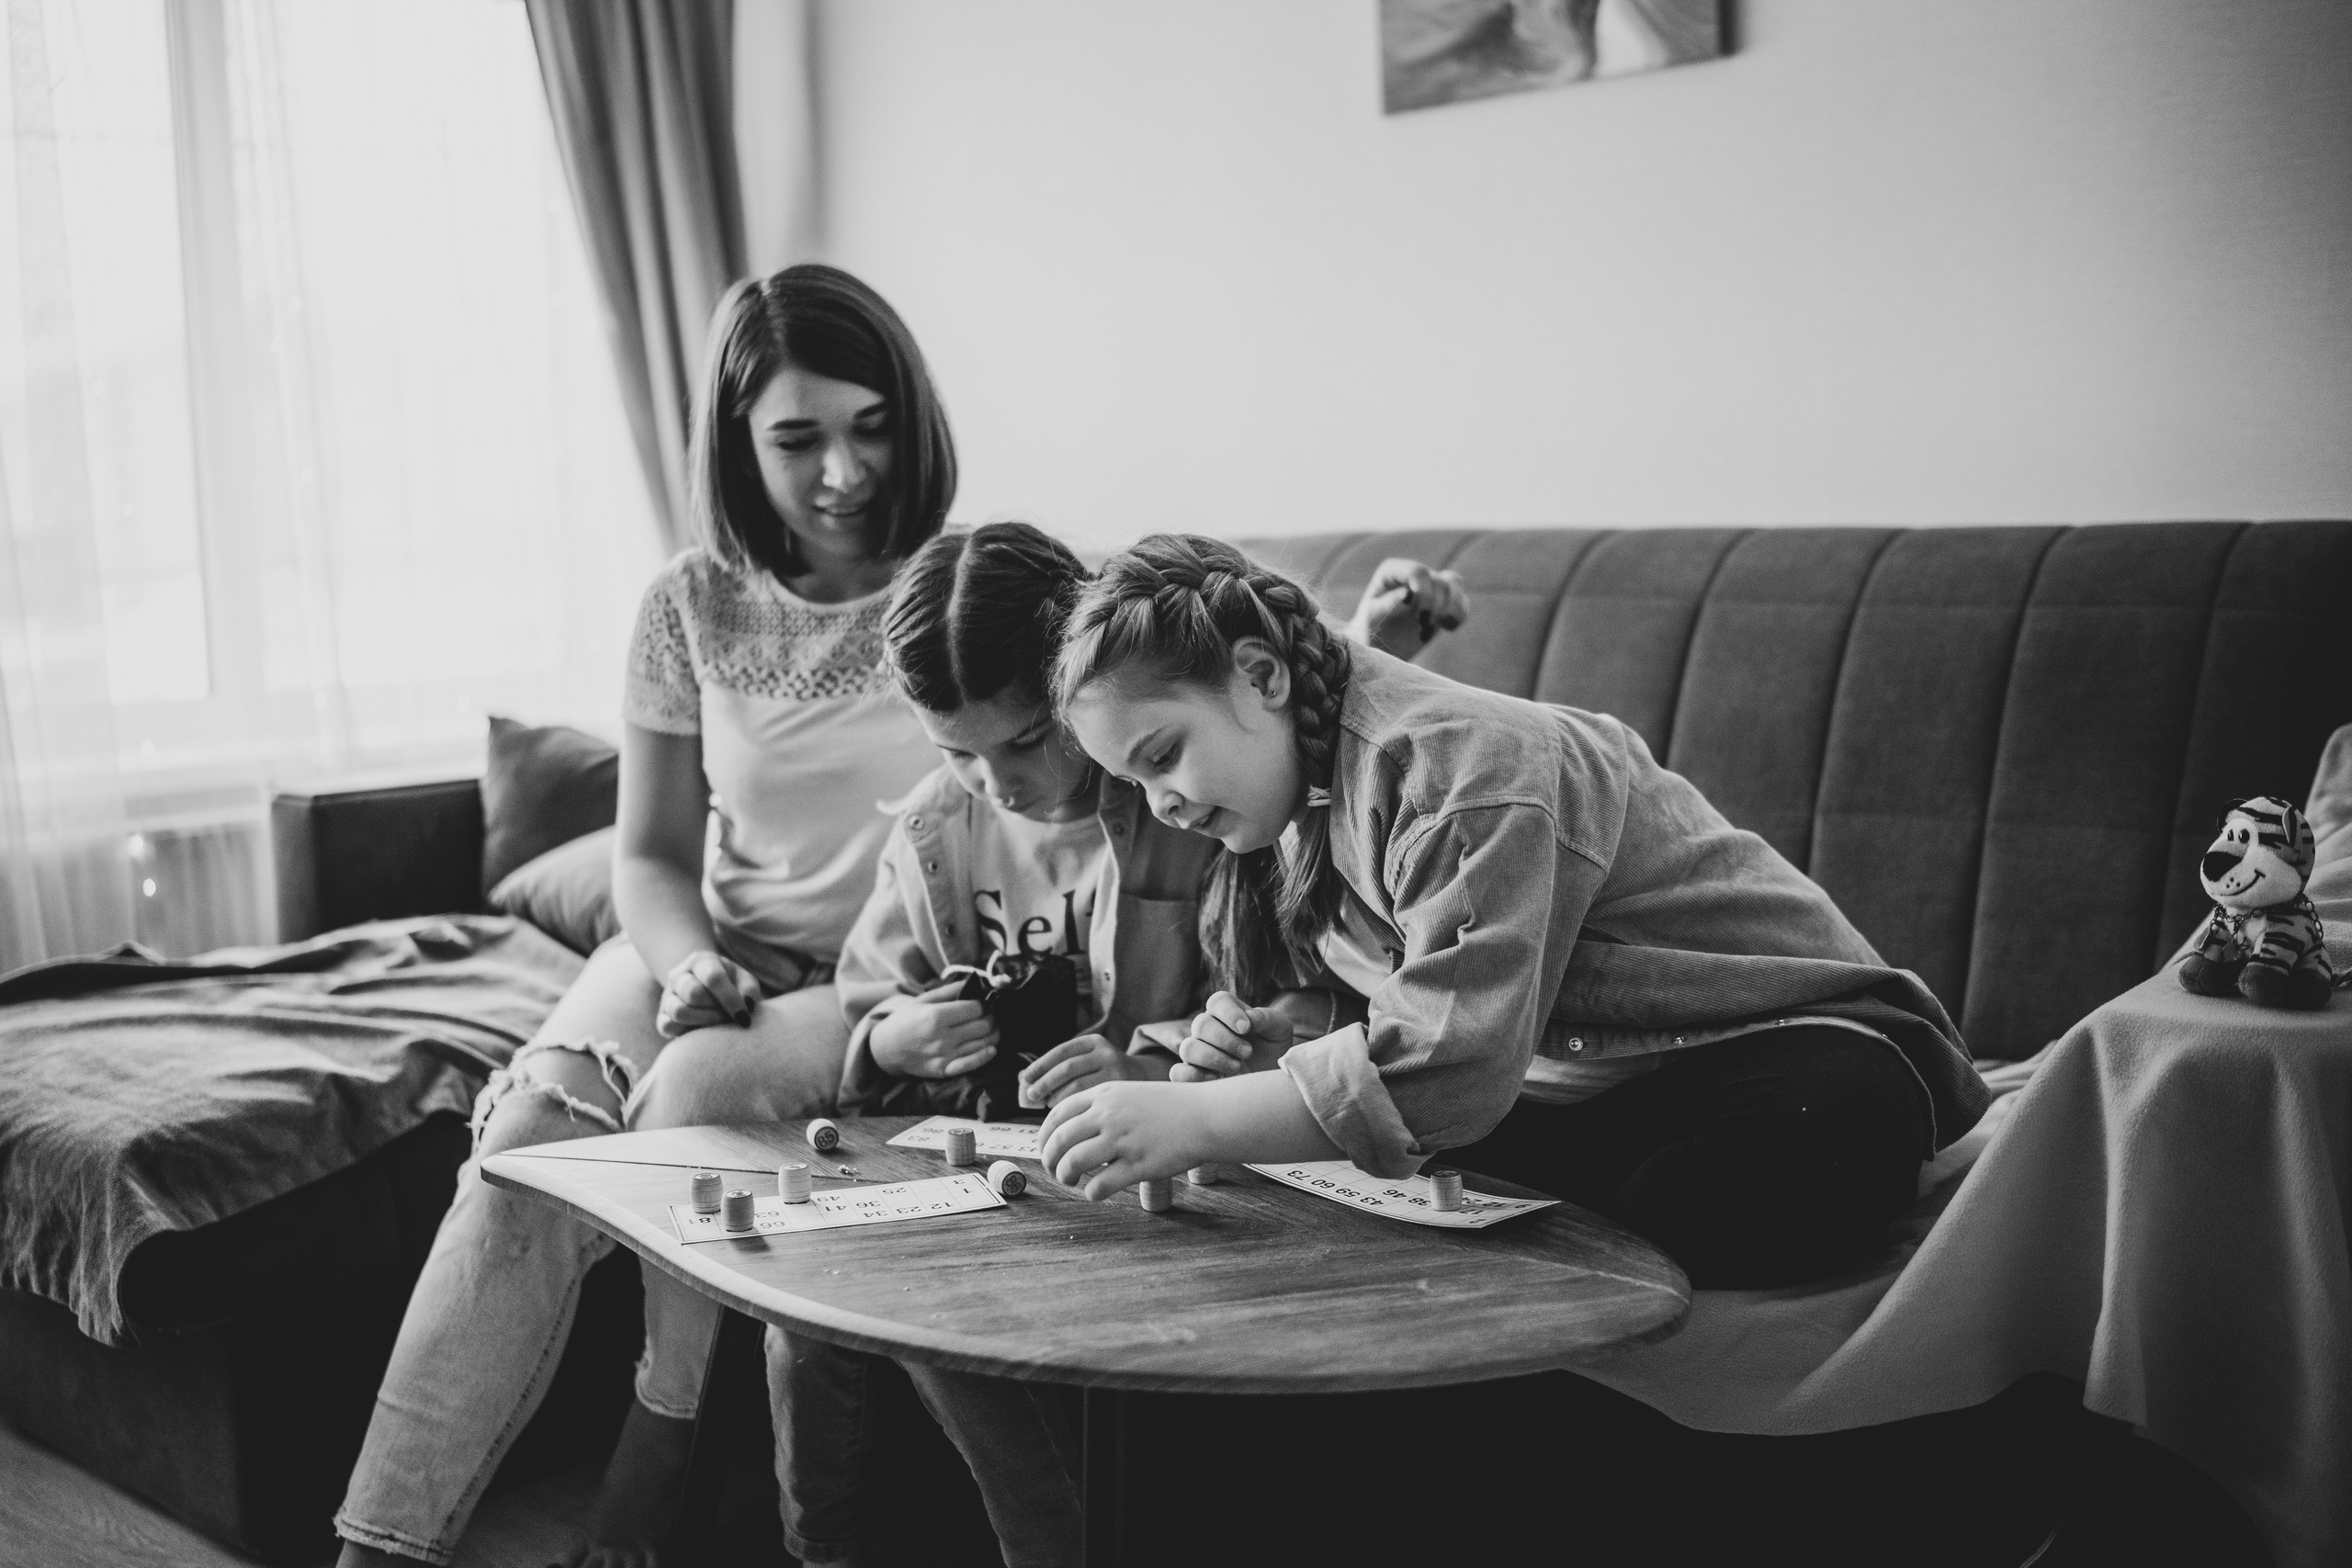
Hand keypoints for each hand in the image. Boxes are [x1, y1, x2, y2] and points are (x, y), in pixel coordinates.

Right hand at [655, 950, 762, 1037]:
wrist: (705, 989)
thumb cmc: (730, 985)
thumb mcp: (744, 981)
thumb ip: (749, 990)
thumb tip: (746, 1007)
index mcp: (701, 961)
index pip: (713, 977)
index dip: (730, 999)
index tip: (743, 1017)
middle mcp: (679, 975)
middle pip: (694, 993)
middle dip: (716, 1010)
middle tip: (728, 1016)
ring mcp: (667, 996)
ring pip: (679, 1011)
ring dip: (704, 1021)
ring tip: (717, 1022)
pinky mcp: (662, 1017)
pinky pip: (668, 1026)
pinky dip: (687, 1032)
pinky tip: (702, 1030)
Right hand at [869, 980, 998, 1078]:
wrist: (886, 1049)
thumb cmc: (905, 1021)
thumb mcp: (922, 1000)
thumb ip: (949, 991)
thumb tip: (973, 982)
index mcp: (936, 1016)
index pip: (975, 1008)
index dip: (982, 1004)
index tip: (981, 1004)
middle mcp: (942, 1036)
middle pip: (982, 1025)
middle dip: (991, 1018)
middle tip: (990, 1015)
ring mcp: (944, 1055)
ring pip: (983, 1044)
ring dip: (992, 1035)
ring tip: (992, 1029)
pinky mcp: (945, 1070)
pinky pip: (971, 1064)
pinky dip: (985, 1056)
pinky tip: (992, 1049)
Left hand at [1019, 1033, 1165, 1108]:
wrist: (1151, 1086)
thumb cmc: (1109, 1079)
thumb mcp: (1089, 1065)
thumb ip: (1061, 1070)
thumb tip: (1023, 1079)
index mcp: (1095, 1043)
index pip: (1061, 1052)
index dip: (1040, 1065)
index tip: (1025, 1079)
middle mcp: (1107, 1054)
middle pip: (1067, 1068)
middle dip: (1044, 1083)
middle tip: (1030, 1097)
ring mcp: (1117, 1073)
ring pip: (1077, 1087)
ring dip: (1057, 1099)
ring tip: (1049, 1108)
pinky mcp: (1122, 1093)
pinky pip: (1089, 1103)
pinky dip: (1073, 1111)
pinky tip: (1067, 1118)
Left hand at [1040, 1081, 1209, 1198]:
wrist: (1206, 1115)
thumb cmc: (1170, 1107)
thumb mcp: (1130, 1093)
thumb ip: (1102, 1106)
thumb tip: (1071, 1128)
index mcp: (1104, 1094)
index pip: (1057, 1114)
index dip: (1044, 1136)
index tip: (1045, 1150)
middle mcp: (1109, 1115)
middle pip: (1059, 1139)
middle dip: (1048, 1160)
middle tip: (1053, 1170)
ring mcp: (1123, 1140)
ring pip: (1073, 1162)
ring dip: (1064, 1176)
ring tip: (1070, 1181)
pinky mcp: (1138, 1164)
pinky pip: (1100, 1185)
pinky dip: (1090, 1192)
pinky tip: (1095, 1192)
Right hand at [1168, 991, 1294, 1082]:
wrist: (1272, 1078)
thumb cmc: (1274, 1049)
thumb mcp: (1279, 1030)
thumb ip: (1267, 1019)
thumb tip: (1250, 1017)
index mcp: (1228, 1012)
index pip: (1217, 1001)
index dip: (1229, 1013)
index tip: (1246, 1028)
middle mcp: (1208, 1028)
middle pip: (1201, 1024)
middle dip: (1226, 1040)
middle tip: (1247, 1052)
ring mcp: (1198, 1051)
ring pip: (1188, 1048)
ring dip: (1212, 1057)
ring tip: (1237, 1067)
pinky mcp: (1194, 1074)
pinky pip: (1178, 1073)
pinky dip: (1192, 1075)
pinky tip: (1216, 1078)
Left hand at [1350, 558, 1468, 660]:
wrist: (1378, 645)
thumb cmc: (1368, 628)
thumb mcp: (1371, 617)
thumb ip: (1386, 604)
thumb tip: (1407, 594)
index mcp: (1393, 571)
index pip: (1417, 571)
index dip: (1422, 588)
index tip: (1417, 610)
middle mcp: (1414, 575)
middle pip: (1439, 580)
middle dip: (1434, 605)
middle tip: (1421, 623)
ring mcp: (1431, 587)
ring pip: (1455, 584)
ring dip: (1449, 608)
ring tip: (1432, 626)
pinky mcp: (1443, 604)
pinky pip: (1462, 603)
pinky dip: (1459, 616)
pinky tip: (1447, 629)